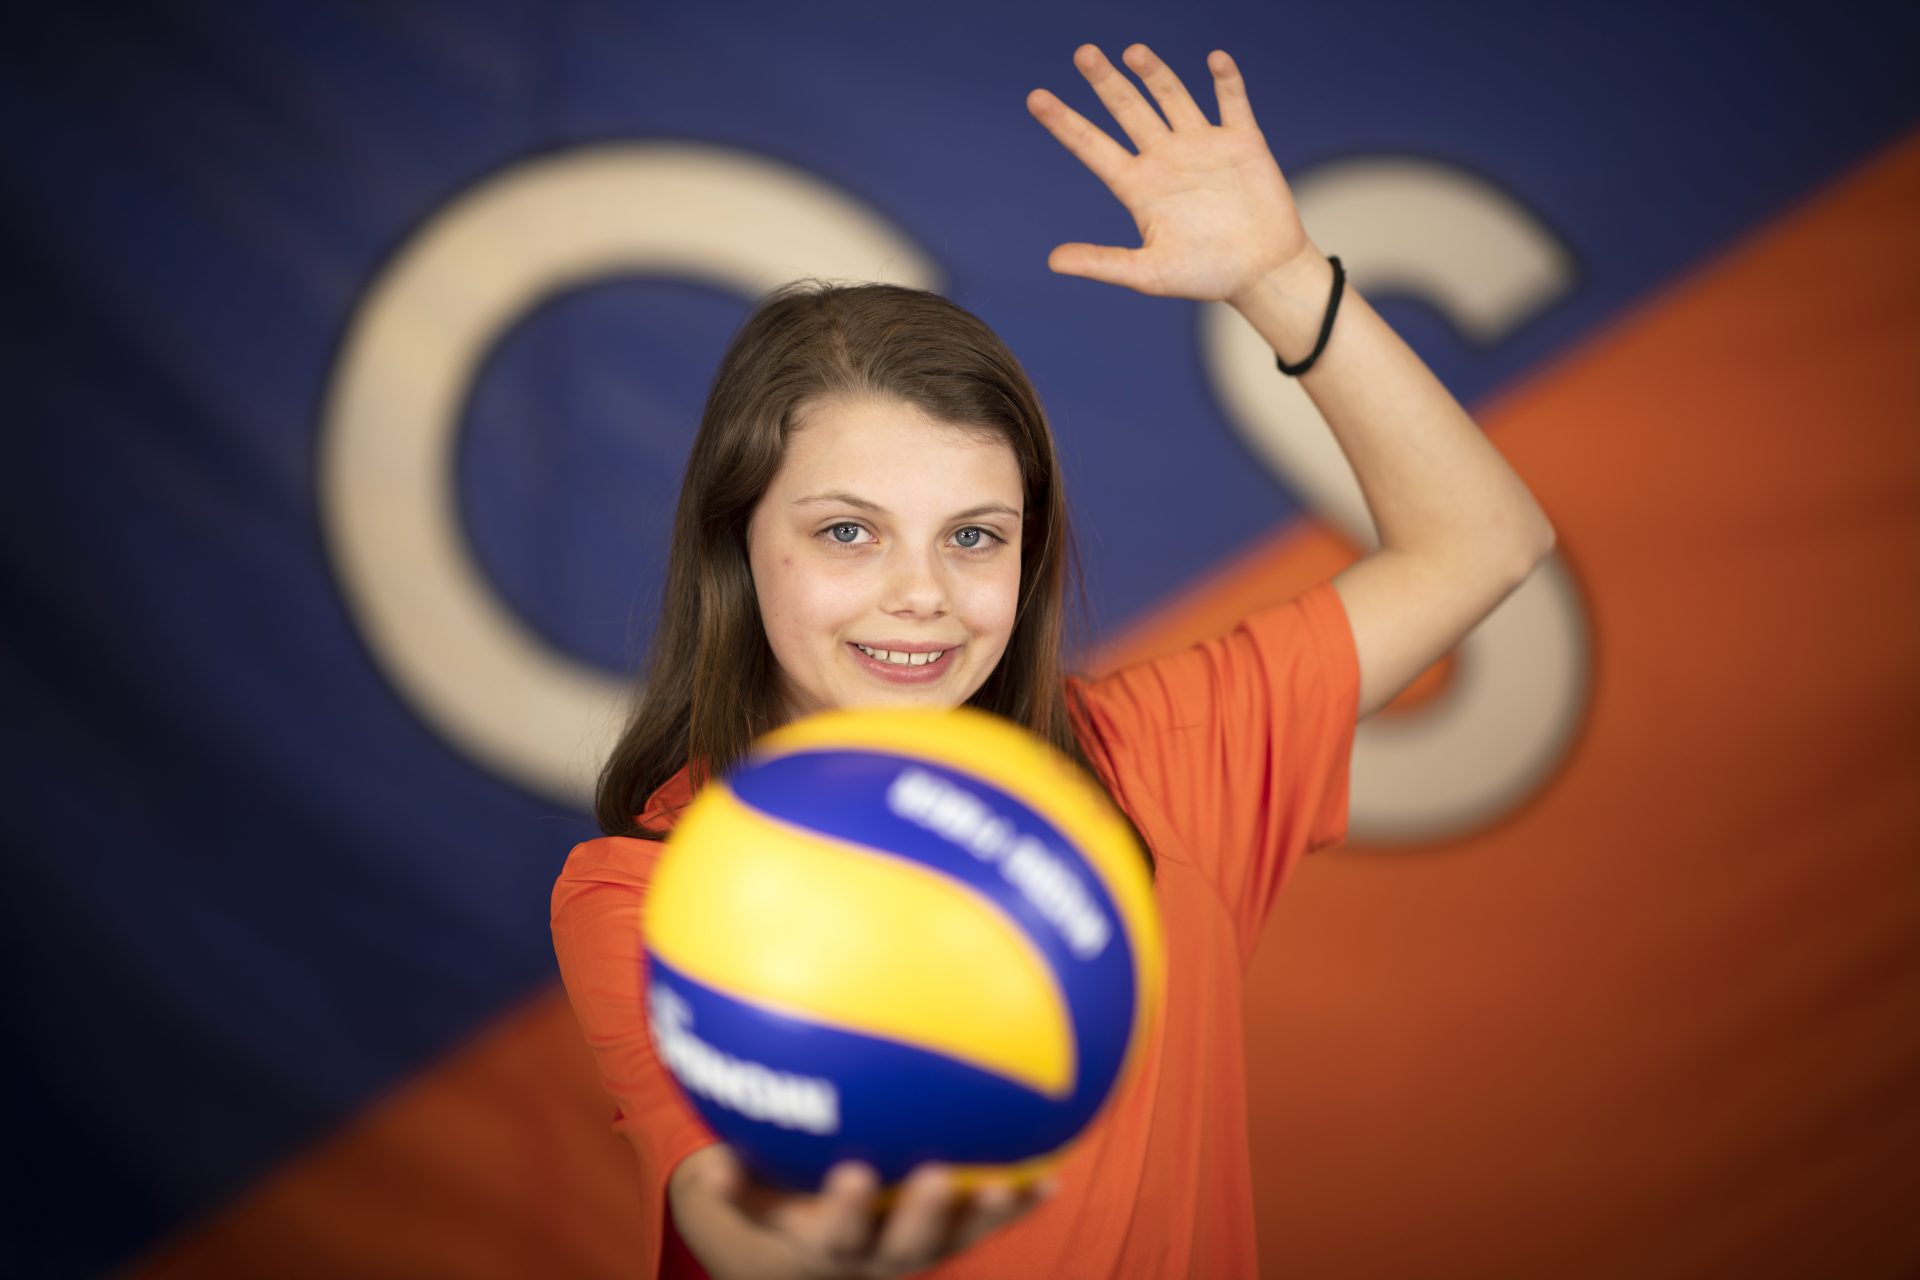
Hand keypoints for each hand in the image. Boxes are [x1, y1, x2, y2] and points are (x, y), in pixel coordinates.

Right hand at [669, 1144, 1057, 1279]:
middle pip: (905, 1250)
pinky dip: (1018, 1202)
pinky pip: (981, 1223)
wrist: (788, 1260)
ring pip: (953, 1240)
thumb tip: (718, 1167)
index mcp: (819, 1249)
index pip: (834, 1238)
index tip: (854, 1174)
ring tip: (1017, 1183)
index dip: (846, 1212)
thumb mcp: (726, 1202)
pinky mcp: (939, 1237)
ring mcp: (909, 1250)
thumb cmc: (754, 1209)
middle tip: (939, 1174)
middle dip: (923, 1215)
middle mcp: (871, 1258)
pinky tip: (1053, 1174)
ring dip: (986, 1214)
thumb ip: (726, 1185)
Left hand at [1026, 43, 1319, 305]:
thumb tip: (1053, 261)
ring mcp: (1202, 146)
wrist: (1262, 273)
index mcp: (1138, 186)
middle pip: (1127, 110)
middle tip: (1084, 54)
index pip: (1092, 146)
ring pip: (1172, 98)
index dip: (1064, 122)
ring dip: (1154, 74)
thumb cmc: (1204, 276)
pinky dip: (1226, 81)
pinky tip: (1215, 60)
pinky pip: (1232, 102)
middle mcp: (1164, 158)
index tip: (1035, 99)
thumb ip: (1103, 263)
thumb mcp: (1148, 274)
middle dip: (1105, 82)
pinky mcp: (1242, 143)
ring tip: (1133, 52)